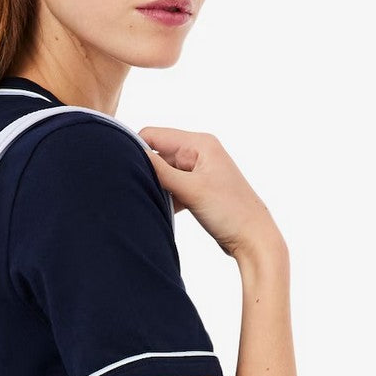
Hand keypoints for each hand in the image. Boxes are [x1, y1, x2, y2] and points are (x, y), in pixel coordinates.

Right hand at [137, 125, 278, 259]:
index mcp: (200, 143)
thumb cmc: (230, 211)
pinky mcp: (198, 189)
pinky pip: (172, 186)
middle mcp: (199, 152)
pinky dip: (164, 196)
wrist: (254, 240)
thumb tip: (132, 154)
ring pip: (164, 172)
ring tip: (148, 200)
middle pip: (158, 153)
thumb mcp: (190, 189)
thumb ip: (160, 171)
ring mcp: (199, 171)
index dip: (135, 149)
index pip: (154, 135)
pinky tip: (160, 210)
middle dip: (145, 169)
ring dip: (156, 185)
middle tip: (133, 188)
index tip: (121, 168)